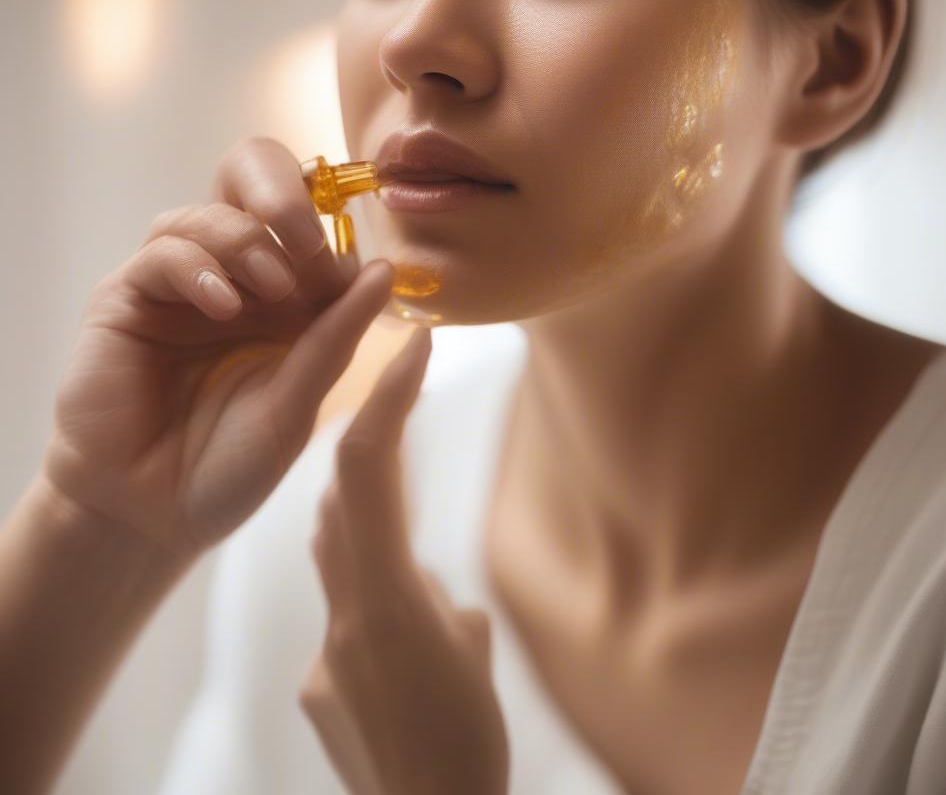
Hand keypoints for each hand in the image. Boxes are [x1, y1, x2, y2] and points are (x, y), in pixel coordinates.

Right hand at [42, 136, 395, 561]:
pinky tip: (223, 305)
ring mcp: (180, 287)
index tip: (354, 275)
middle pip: (254, 194)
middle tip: (312, 248)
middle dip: (287, 201)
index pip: (312, 235)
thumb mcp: (299, 400)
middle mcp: (234, 283)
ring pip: (209, 216)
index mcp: (283, 304)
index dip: (334, 242)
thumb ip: (337, 335)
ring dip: (247, 240)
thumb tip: (385, 271)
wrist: (150, 517)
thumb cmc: (228, 466)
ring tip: (273, 288)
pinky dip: (198, 267)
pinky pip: (163, 252)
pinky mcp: (127, 298)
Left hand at [299, 327, 509, 794]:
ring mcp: (327, 654)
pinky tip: (408, 645)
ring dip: (364, 513)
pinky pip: (344, 620)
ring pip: (335, 551)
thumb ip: (443, 609)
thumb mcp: (475, 661)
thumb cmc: (468, 750)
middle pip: (341, 500)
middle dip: (371, 443)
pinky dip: (373, 602)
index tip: (410, 343)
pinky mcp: (321, 689)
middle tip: (402, 397)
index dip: (385, 398)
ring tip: (405, 501)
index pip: (371, 473)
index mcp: (387, 600)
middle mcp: (345, 618)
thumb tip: (431, 593)